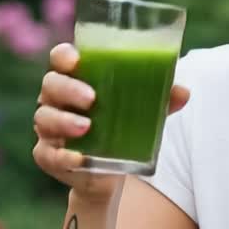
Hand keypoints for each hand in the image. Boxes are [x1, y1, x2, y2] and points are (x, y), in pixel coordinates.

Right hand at [32, 43, 190, 201]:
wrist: (108, 173)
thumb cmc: (120, 127)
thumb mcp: (142, 111)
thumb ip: (160, 100)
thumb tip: (183, 91)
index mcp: (74, 79)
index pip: (60, 59)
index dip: (64, 56)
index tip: (76, 60)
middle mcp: (55, 100)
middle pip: (51, 85)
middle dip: (68, 89)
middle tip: (92, 98)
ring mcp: (48, 129)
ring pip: (45, 118)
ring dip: (64, 121)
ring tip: (86, 126)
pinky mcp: (47, 156)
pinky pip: (49, 154)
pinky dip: (63, 156)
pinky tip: (79, 158)